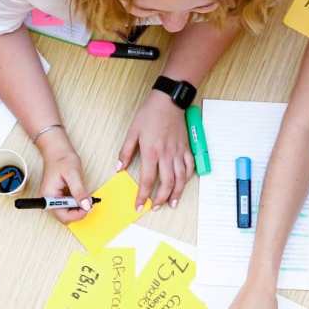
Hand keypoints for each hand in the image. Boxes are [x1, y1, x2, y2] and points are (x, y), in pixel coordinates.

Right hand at [36, 128, 92, 223]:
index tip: (88, 207)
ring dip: (78, 208)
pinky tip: (81, 196)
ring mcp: (52, 199)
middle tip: (89, 202)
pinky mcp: (57, 196)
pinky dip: (76, 203)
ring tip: (85, 197)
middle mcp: (48, 200)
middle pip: (64, 217)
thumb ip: (79, 191)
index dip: (77, 214)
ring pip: (66, 212)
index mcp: (48, 196)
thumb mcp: (74, 175)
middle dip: (78, 212)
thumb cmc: (62, 159)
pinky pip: (67, 206)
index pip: (63, 216)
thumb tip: (86, 206)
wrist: (57, 151)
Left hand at [117, 91, 193, 209]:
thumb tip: (119, 167)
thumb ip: (126, 151)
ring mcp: (178, 153)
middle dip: (160, 199)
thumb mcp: (133, 131)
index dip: (143, 195)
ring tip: (172, 204)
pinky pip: (189, 168)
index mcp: (151, 152)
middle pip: (166, 184)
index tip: (138, 205)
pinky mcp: (186, 148)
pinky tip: (183, 185)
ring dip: (176, 194)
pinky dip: (187, 179)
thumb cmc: (150, 114)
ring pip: (180, 179)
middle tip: (155, 207)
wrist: (169, 101)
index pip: (147, 180)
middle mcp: (166, 155)